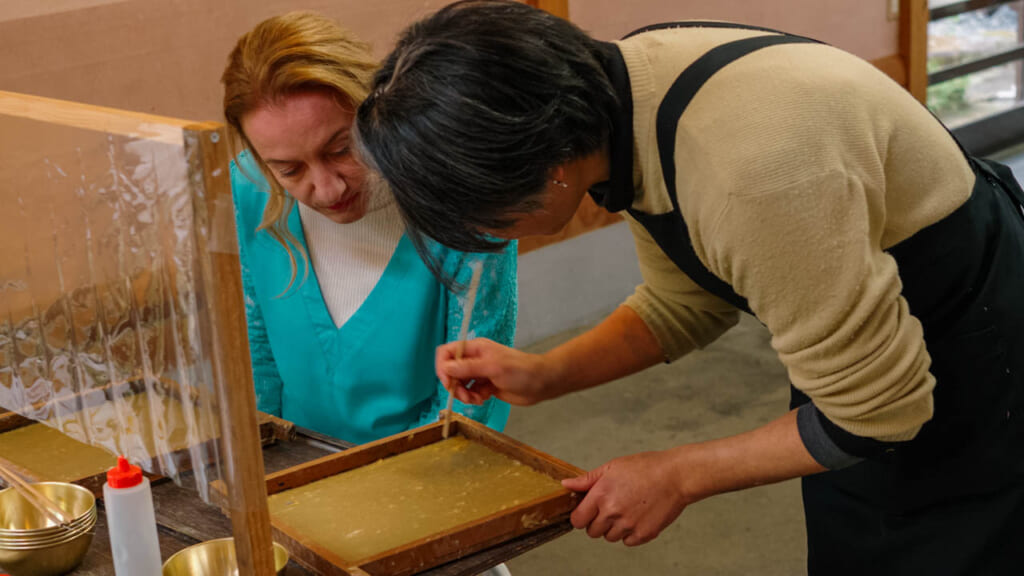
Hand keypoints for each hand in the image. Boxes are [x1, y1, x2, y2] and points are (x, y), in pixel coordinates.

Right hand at [435, 338, 556, 405]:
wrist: (541, 383)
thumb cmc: (520, 370)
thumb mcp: (492, 367)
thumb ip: (468, 368)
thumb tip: (445, 368)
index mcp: (475, 348)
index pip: (447, 353)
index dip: (442, 367)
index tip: (447, 382)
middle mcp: (475, 359)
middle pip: (451, 371)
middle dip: (454, 385)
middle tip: (464, 396)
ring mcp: (480, 373)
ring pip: (460, 383)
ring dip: (463, 394)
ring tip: (476, 400)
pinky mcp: (486, 386)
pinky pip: (470, 392)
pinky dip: (473, 398)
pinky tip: (483, 399)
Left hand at [562, 449, 690, 545]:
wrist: (675, 476)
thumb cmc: (646, 468)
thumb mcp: (612, 467)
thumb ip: (587, 480)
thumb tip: (566, 484)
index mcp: (601, 495)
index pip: (577, 520)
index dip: (581, 516)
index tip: (587, 512)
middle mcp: (612, 512)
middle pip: (592, 532)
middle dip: (597, 522)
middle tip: (610, 508)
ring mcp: (628, 525)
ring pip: (610, 537)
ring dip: (614, 528)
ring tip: (627, 510)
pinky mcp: (643, 534)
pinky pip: (627, 542)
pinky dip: (630, 534)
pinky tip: (637, 517)